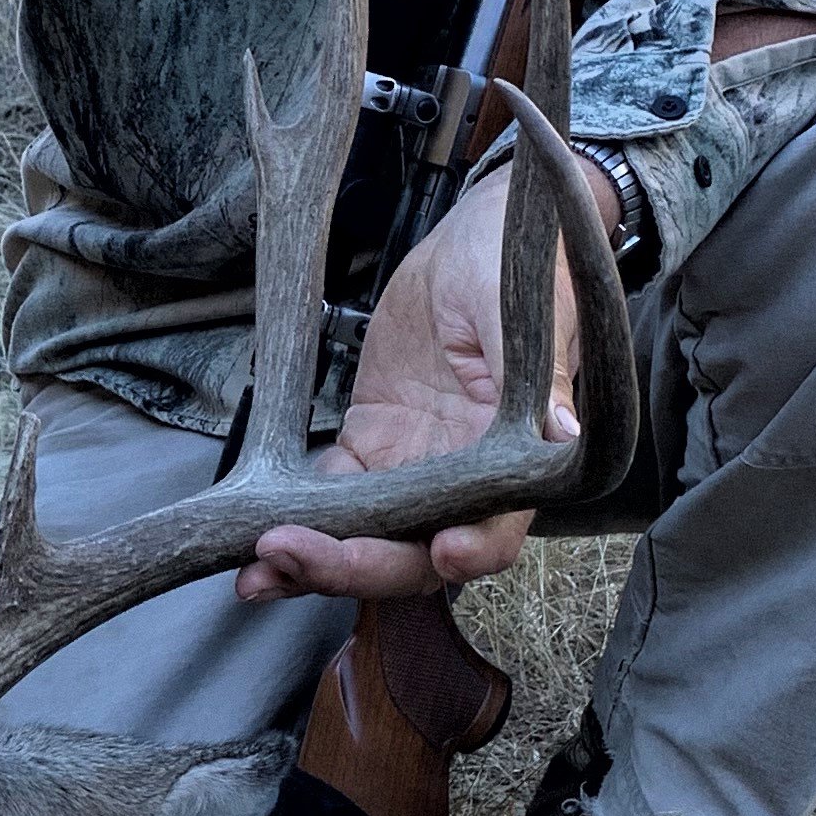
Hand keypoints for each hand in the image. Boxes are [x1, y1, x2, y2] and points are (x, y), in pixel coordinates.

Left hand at [233, 156, 607, 604]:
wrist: (470, 242)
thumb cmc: (513, 265)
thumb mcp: (525, 308)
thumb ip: (535, 375)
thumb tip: (562, 432)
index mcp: (519, 455)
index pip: (499, 526)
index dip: (470, 550)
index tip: (438, 550)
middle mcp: (468, 478)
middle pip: (417, 552)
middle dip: (358, 565)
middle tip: (294, 553)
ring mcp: (414, 467)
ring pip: (369, 536)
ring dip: (315, 561)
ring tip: (258, 573)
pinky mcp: (373, 446)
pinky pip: (334, 494)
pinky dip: (297, 516)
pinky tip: (252, 534)